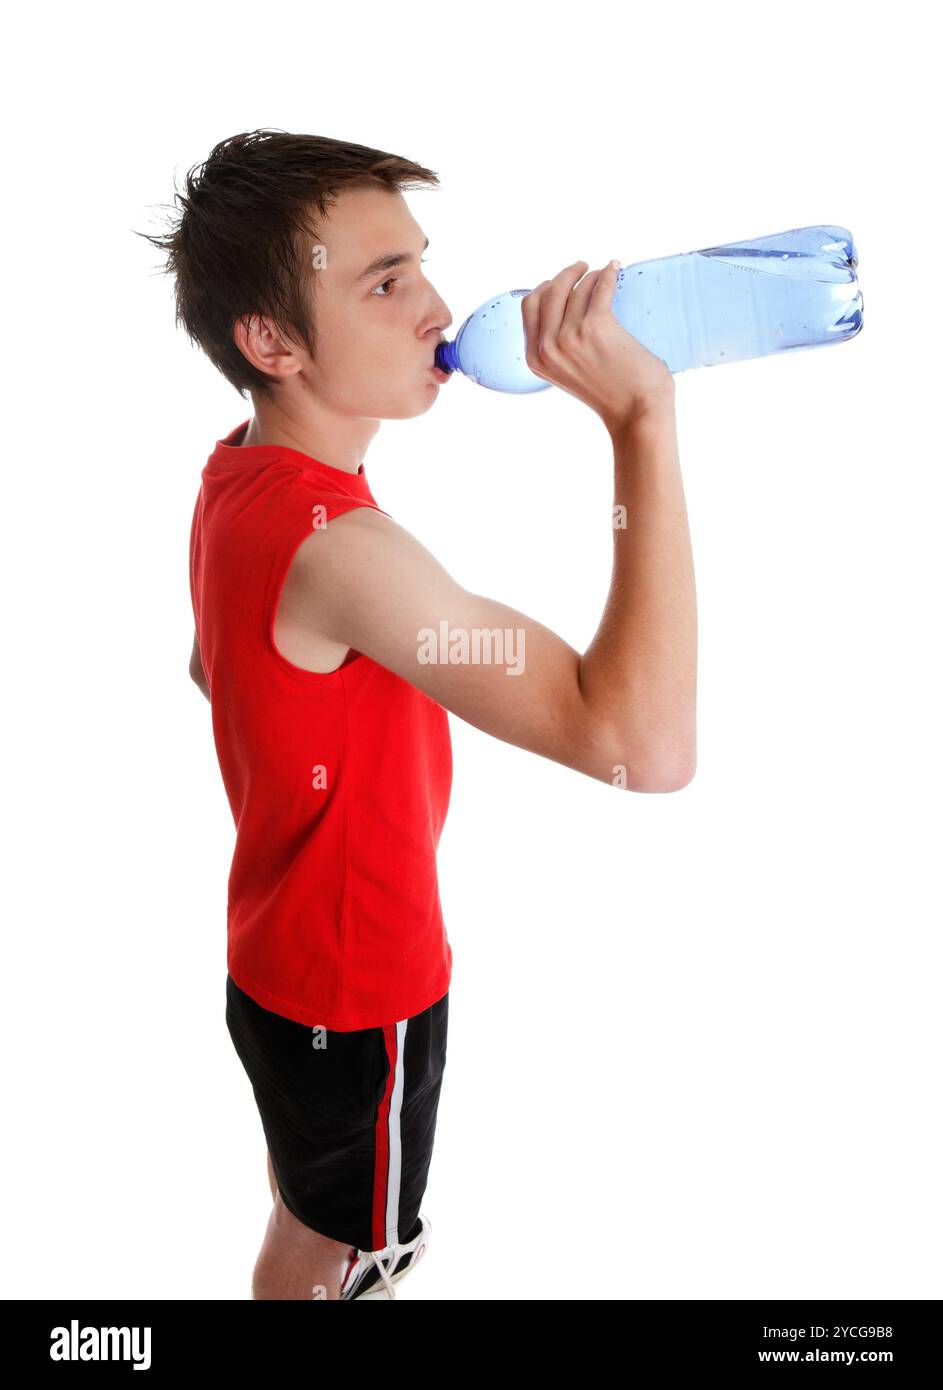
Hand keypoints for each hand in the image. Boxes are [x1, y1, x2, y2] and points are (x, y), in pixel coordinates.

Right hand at [520, 260, 674, 433]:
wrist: (637, 412)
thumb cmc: (610, 393)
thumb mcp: (567, 372)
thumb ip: (556, 345)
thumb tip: (562, 300)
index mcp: (535, 358)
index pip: (529, 306)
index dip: (546, 287)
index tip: (562, 281)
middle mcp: (548, 347)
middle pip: (549, 290)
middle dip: (567, 273)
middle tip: (583, 268)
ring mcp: (570, 336)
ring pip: (577, 288)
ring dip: (592, 276)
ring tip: (604, 275)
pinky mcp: (596, 326)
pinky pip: (600, 286)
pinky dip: (608, 273)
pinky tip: (615, 268)